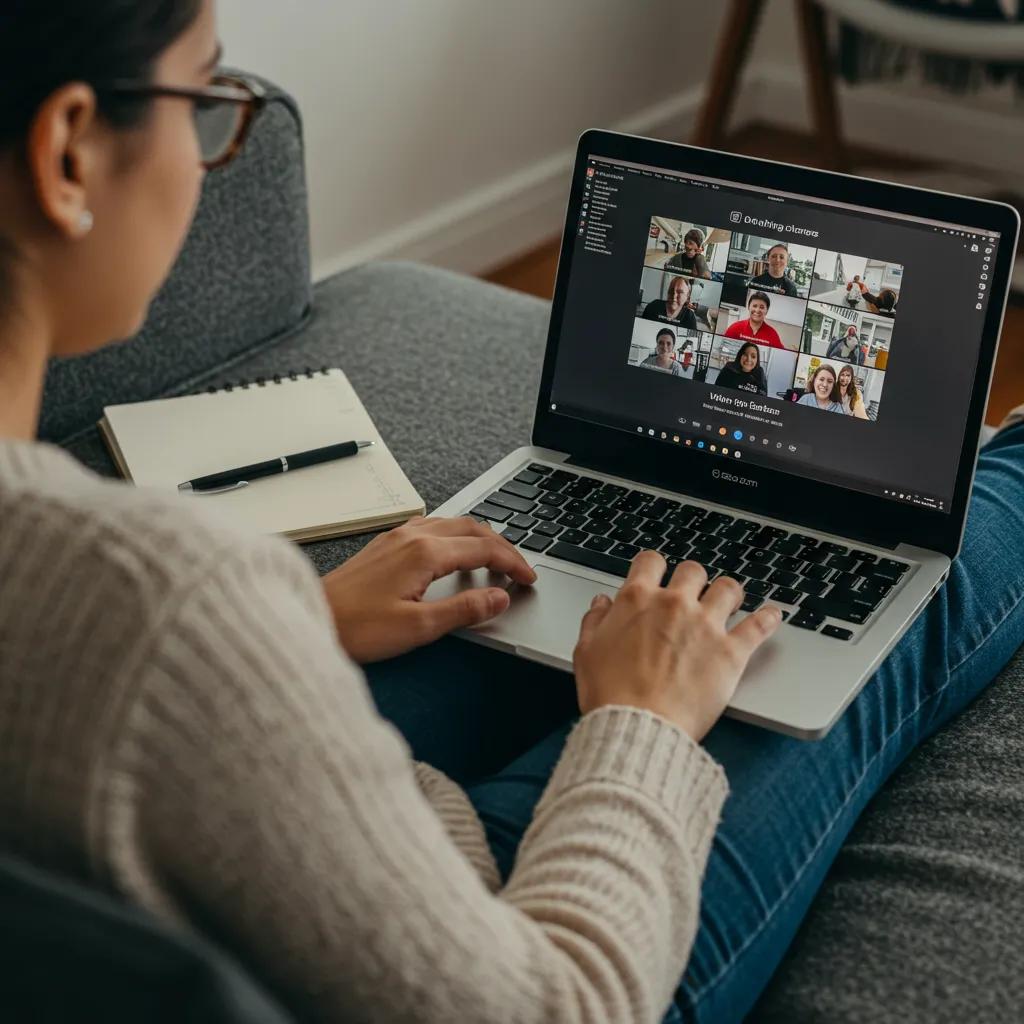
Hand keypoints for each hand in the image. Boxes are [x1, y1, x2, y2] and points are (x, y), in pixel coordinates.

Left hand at [321, 516, 536, 662]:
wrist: (311, 619)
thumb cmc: (355, 628)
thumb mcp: (418, 628)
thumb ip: (464, 611)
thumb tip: (500, 598)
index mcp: (425, 553)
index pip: (485, 549)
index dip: (513, 563)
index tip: (528, 579)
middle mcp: (412, 536)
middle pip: (472, 528)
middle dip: (502, 546)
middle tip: (519, 569)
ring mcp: (397, 537)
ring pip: (452, 524)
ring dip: (479, 538)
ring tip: (494, 560)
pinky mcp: (385, 544)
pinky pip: (432, 527)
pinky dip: (456, 537)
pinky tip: (454, 554)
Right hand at [573, 551, 780, 740]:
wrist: (638, 727)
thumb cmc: (609, 695)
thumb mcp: (586, 653)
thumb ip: (594, 622)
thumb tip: (601, 604)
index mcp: (636, 600)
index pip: (651, 561)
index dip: (654, 566)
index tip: (657, 573)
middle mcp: (673, 604)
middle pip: (693, 571)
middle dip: (692, 580)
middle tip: (692, 594)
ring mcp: (705, 625)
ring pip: (728, 588)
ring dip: (728, 593)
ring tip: (730, 601)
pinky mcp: (731, 652)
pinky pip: (759, 625)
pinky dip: (769, 618)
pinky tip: (774, 614)